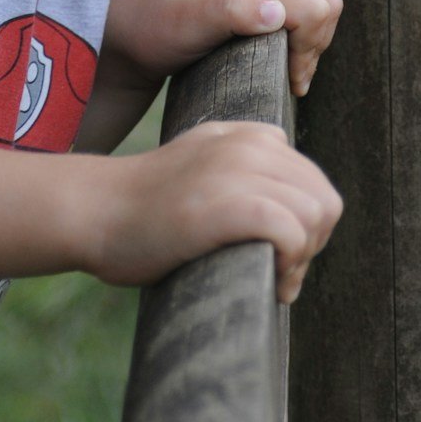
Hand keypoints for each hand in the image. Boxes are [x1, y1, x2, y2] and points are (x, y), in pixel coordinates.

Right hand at [85, 118, 341, 304]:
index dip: (305, 223)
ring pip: (316, 215)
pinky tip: (273, 286)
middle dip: (313, 243)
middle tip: (284, 273)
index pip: (311, 180)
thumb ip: (242, 168)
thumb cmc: (145, 209)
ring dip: (304, 258)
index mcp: (247, 135)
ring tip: (278, 282)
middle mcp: (249, 145)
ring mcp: (238, 171)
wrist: (96, 212)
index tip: (280, 253)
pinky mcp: (227, 205)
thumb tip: (289, 207)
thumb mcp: (201, 166)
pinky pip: (292, 232)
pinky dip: (291, 266)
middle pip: (323, 198)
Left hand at [102, 0, 342, 104]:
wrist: (128, 29)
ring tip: (291, 67)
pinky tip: (287, 49)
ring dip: (316, 32)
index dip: (311, 50)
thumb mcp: (186, 26)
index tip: (292, 83)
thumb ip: (229, 13)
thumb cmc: (155, 32)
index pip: (316, 8)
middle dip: (318, 41)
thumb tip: (277, 12)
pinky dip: (308, 21)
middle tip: (294, 78)